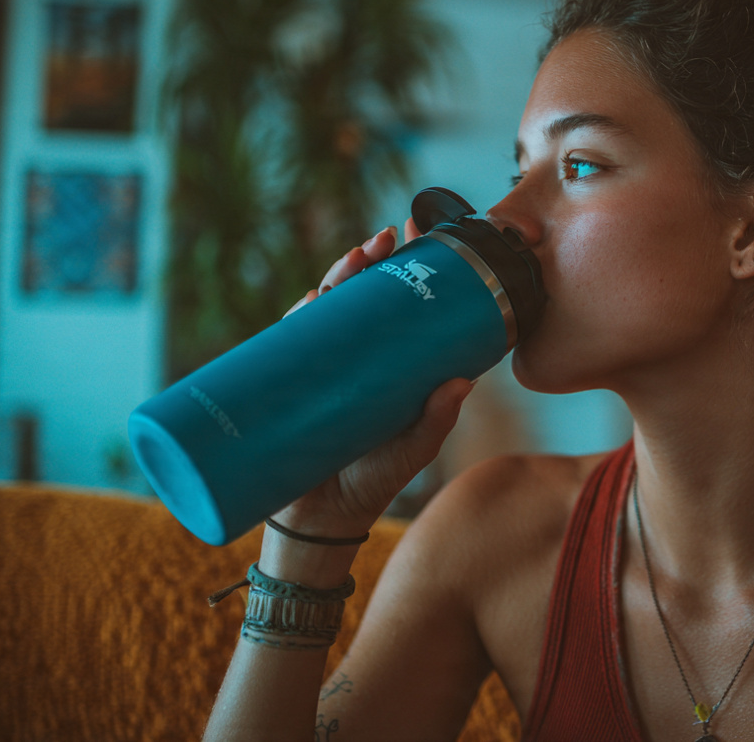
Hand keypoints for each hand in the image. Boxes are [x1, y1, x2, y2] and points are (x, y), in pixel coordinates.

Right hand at [274, 218, 472, 536]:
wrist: (321, 519)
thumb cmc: (376, 480)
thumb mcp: (413, 449)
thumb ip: (435, 420)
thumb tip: (463, 383)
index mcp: (396, 364)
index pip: (407, 305)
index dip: (412, 268)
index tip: (422, 234)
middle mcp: (361, 356)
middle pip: (366, 295)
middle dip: (373, 261)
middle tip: (386, 240)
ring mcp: (325, 365)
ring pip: (331, 308)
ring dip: (340, 276)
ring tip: (356, 259)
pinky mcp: (291, 381)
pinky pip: (293, 341)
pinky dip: (302, 318)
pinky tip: (313, 301)